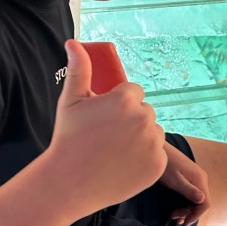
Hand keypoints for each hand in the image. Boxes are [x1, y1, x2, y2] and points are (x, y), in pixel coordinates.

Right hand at [51, 40, 166, 215]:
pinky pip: (157, 154)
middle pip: (145, 112)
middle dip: (130, 121)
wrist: (69, 182)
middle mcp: (144, 119)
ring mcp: (153, 143)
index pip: (134, 92)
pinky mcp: (158, 164)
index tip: (104, 119)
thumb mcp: (70, 101)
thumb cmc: (68, 139)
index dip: (118, 105)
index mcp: (125, 100)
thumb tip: (73, 43)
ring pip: (153, 132)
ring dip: (140, 138)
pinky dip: (144, 159)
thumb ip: (79, 69)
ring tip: (114, 151)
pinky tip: (123, 164)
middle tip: (107, 137)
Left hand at [159, 142, 209, 225]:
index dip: (196, 215)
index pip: (205, 203)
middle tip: (174, 218)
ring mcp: (196, 177)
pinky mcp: (190, 177)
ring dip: (186, 209)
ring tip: (173, 214)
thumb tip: (202, 200)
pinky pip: (192, 193)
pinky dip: (185, 202)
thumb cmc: (165, 165)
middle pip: (201, 202)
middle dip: (189, 213)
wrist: (158, 149)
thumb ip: (189, 190)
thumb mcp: (175, 180)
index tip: (184, 222)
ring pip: (196, 199)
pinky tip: (176, 206)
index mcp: (200, 180)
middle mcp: (201, 179)